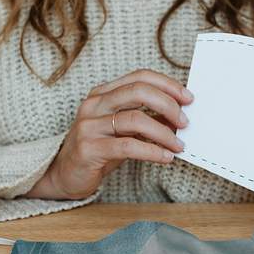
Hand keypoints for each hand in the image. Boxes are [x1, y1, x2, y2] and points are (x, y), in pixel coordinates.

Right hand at [26, 69, 192, 199]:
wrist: (64, 175)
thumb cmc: (98, 151)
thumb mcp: (123, 131)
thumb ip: (146, 120)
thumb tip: (179, 116)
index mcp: (102, 94)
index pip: (139, 77)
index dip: (167, 85)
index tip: (188, 98)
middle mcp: (93, 105)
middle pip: (138, 91)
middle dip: (168, 104)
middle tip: (185, 122)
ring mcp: (89, 126)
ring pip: (135, 119)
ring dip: (163, 133)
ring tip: (178, 145)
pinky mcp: (89, 149)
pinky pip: (128, 146)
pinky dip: (152, 151)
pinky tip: (165, 157)